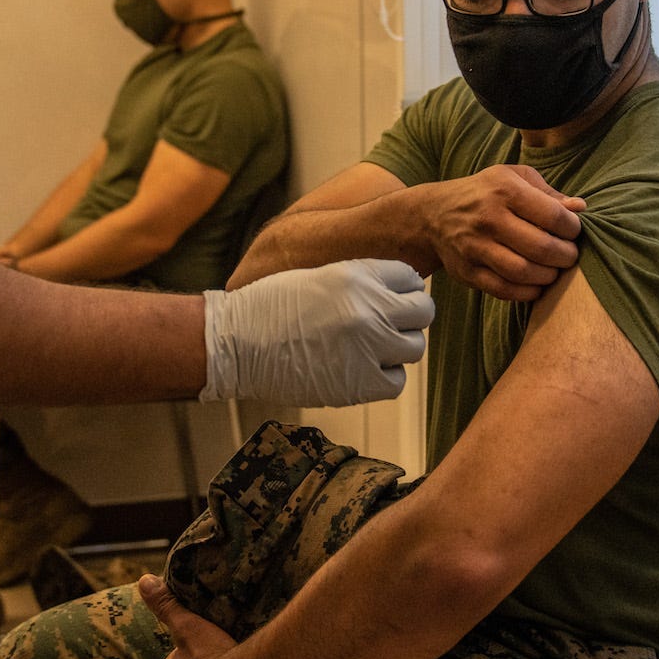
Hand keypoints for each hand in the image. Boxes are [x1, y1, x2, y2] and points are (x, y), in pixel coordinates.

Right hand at [201, 258, 432, 405]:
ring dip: (396, 348)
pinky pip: (396, 381)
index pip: (411, 278)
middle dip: (408, 318)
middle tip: (387, 325)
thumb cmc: (271, 306)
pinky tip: (361, 369)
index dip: (402, 290)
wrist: (236, 343)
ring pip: (414, 348)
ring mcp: (367, 347)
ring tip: (369, 348)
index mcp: (357, 275)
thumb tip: (400, 295)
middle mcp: (369, 309)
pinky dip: (384, 377)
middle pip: (422, 313)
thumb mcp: (319, 274)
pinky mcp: (360, 384)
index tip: (391, 299)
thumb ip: (361, 282)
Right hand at [417, 165, 583, 301]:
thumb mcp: (514, 178)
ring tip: (553, 270)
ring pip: (524, 272)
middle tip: (569, 255)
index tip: (573, 232)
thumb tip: (581, 208)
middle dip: (566, 256)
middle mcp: (488, 218)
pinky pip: (504, 290)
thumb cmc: (485, 193)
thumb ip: (549, 193)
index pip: (554, 216)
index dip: (573, 228)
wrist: (434, 214)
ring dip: (549, 276)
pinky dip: (527, 292)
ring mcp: (475, 247)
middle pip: (542, 247)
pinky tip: (535, 284)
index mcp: (504, 190)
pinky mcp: (467, 271)